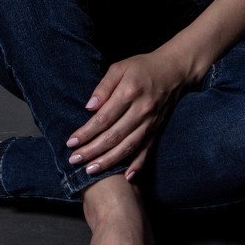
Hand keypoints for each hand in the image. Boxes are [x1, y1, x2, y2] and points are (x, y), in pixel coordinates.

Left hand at [66, 48, 190, 182]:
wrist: (173, 71)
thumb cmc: (141, 67)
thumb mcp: (119, 68)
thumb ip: (104, 86)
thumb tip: (89, 107)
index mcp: (129, 92)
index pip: (104, 117)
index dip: (87, 132)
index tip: (71, 142)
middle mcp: (141, 110)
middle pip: (114, 136)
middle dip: (92, 151)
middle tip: (74, 160)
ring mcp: (151, 122)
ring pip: (128, 147)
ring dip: (109, 161)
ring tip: (91, 171)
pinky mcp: (157, 130)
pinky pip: (147, 150)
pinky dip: (137, 165)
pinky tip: (125, 177)